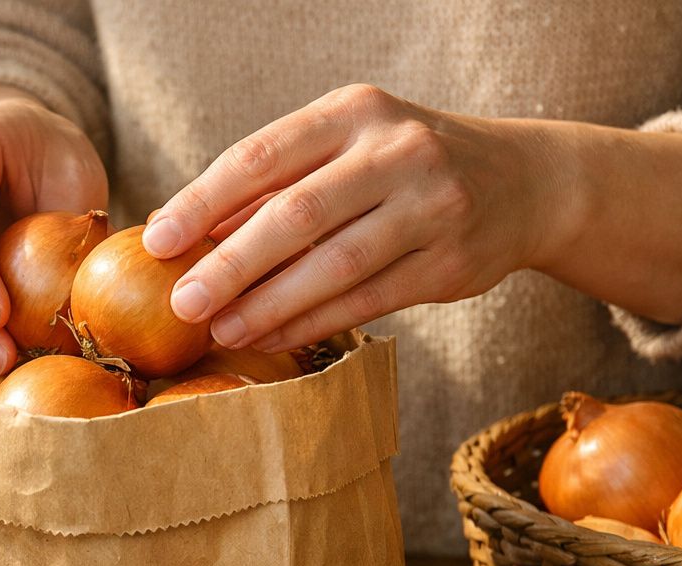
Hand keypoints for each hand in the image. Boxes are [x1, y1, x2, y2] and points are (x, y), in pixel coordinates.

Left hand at [143, 85, 557, 352]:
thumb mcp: (345, 148)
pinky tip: (269, 337)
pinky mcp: (450, 263)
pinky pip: (367, 302)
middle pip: (296, 214)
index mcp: (355, 112)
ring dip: (268, 305)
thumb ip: (272, 184)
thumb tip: (177, 228)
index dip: (203, 201)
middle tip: (182, 302)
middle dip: (231, 264)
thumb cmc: (404, 166)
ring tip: (221, 329)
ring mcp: (431, 207)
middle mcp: (397, 152)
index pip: (262, 156)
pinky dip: (311, 323)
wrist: (524, 182)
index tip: (157, 240)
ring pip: (333, 265)